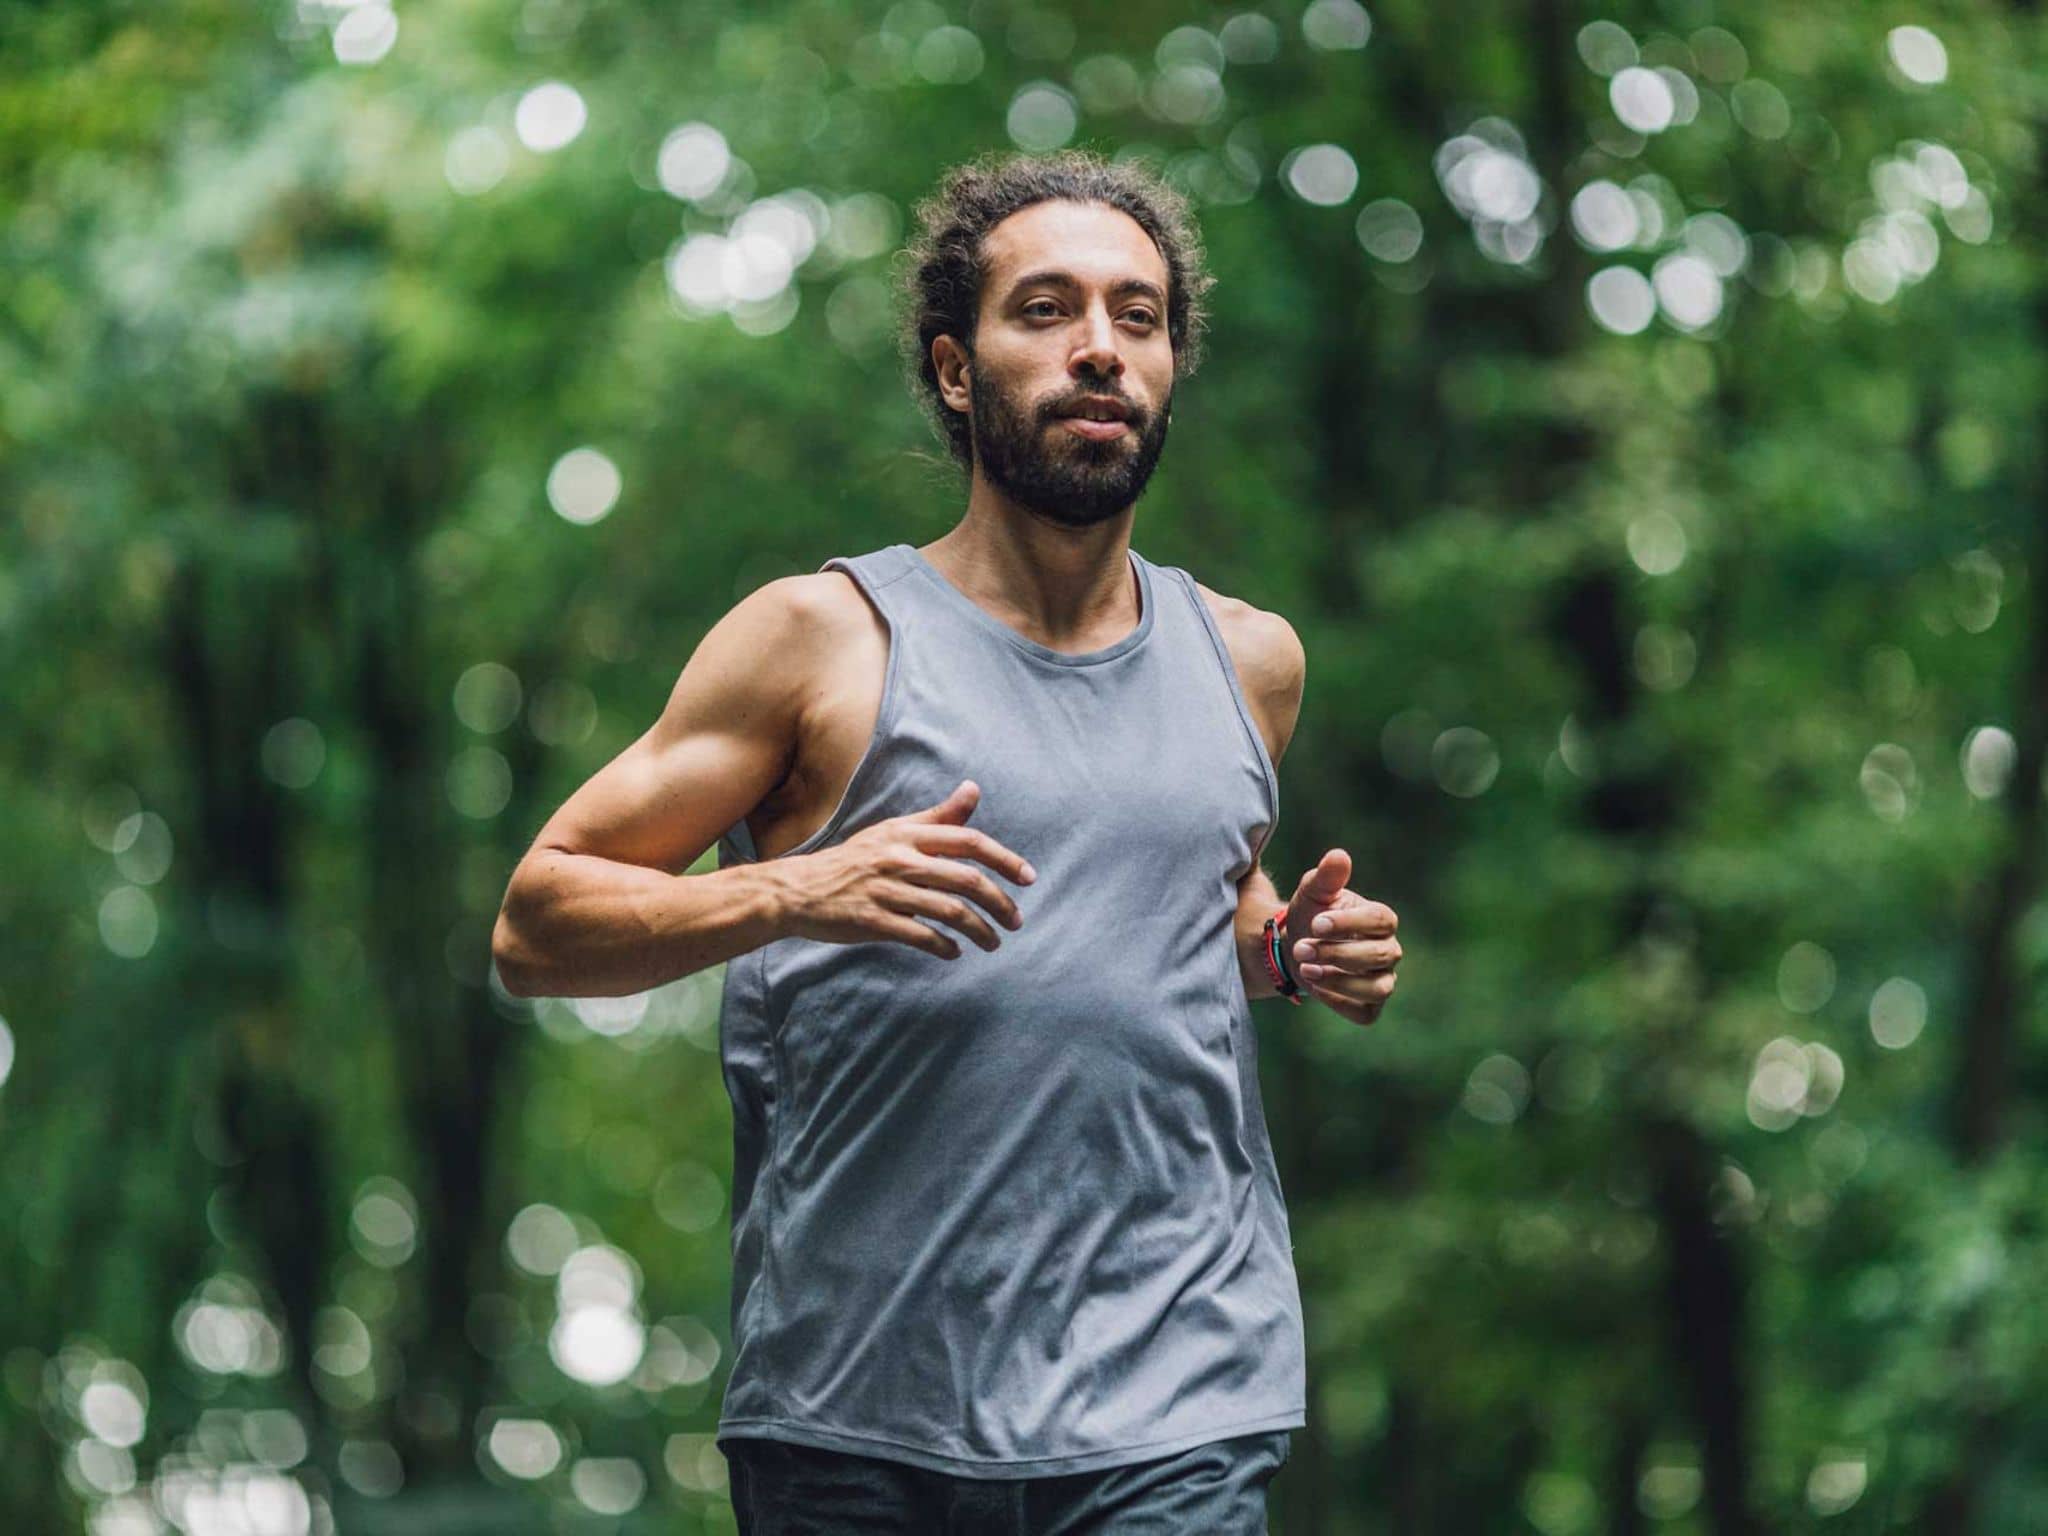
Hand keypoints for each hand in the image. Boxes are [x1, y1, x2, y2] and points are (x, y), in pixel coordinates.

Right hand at [779, 780, 1035, 959]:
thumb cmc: (854, 860)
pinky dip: (944, 946)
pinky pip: (920, 936)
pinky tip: (954, 952)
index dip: (1004, 859)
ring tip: (993, 943)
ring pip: (949, 911)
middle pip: (966, 880)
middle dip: (1000, 903)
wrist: (799, 890)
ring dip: (979, 931)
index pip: (968, 841)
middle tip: (1016, 921)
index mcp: (907, 835)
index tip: (1029, 878)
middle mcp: (899, 859)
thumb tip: (974, 789)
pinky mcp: (872, 921)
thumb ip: (938, 816)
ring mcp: (885, 891)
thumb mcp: (894, 831)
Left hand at [1281, 849, 1399, 1026]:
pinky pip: (1365, 1013)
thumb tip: (1338, 856)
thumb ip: (1327, 876)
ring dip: (1341, 981)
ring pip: (1378, 988)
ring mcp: (1382, 980)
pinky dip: (1342, 1004)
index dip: (1350, 923)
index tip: (1317, 923)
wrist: (1297, 948)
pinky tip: (1316, 990)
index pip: (1381, 920)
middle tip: (1302, 949)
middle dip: (1338, 953)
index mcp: (1381, 920)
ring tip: (1306, 970)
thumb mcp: (1313, 892)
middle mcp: (1388, 951)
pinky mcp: (1369, 1006)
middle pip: (1379, 955)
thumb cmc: (1312, 915)